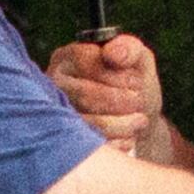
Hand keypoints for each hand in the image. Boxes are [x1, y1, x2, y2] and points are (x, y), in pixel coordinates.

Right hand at [46, 31, 165, 154]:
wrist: (135, 118)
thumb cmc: (133, 83)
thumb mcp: (137, 60)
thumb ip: (128, 49)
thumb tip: (114, 53)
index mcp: (66, 59)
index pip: (87, 63)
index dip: (117, 75)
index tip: (137, 82)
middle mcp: (53, 85)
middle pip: (84, 94)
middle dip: (120, 100)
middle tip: (139, 102)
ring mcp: (55, 114)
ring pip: (87, 122)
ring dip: (122, 123)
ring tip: (139, 120)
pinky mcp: (64, 142)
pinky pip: (89, 145)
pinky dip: (116, 142)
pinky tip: (128, 138)